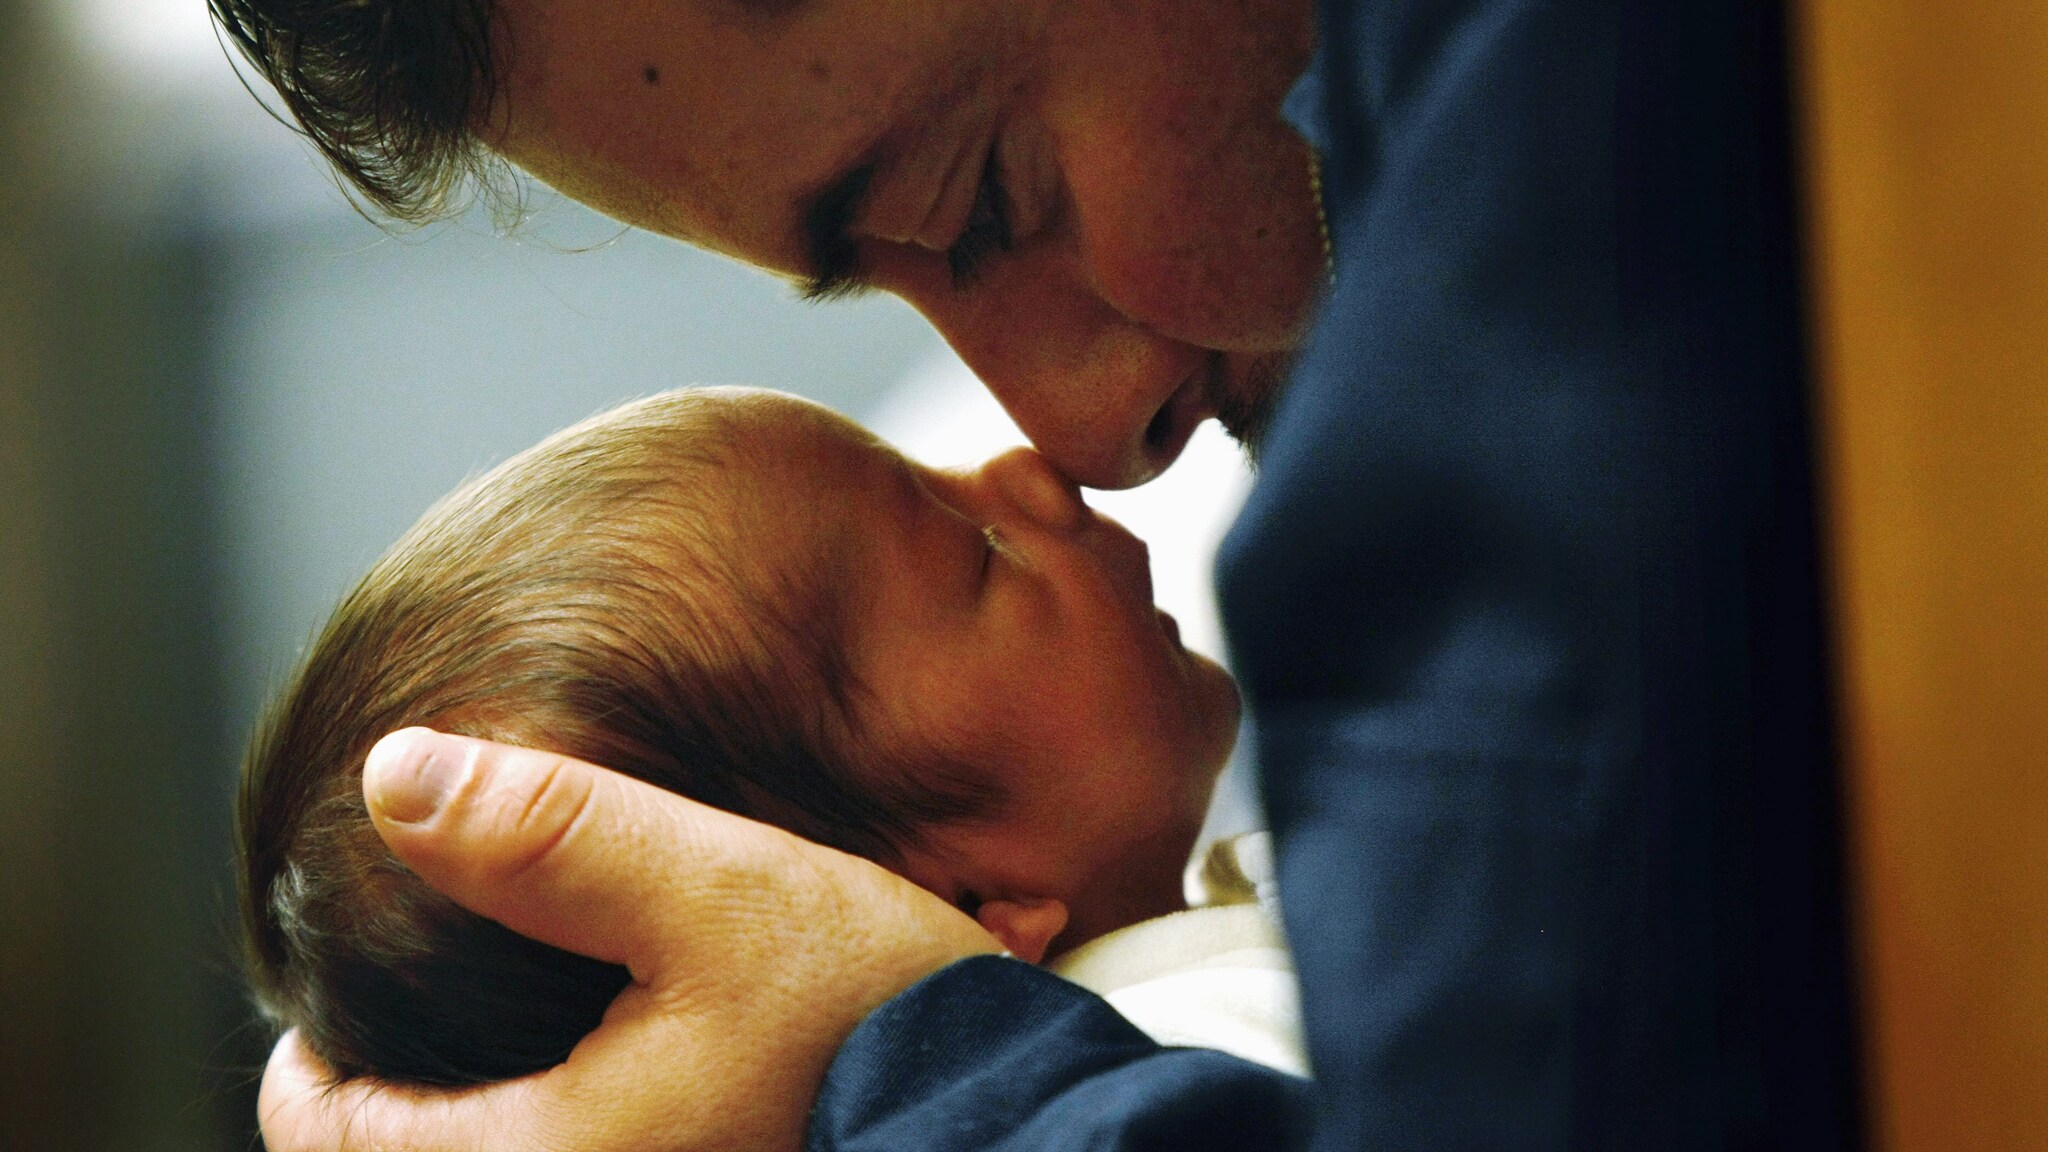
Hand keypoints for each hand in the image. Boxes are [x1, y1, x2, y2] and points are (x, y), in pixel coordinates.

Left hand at [257, 728, 999, 1151]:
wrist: (1024, 1118)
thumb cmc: (874, 1021)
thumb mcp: (718, 894)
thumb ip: (553, 836)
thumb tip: (395, 779)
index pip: (326, 1136)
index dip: (312, 1053)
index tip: (339, 986)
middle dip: (401, 1086)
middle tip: (427, 996)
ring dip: (487, 1111)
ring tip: (525, 1020)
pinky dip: (573, 1124)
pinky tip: (623, 1061)